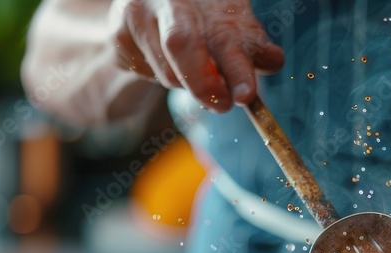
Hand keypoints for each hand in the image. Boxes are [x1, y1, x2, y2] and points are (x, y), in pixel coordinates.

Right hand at [110, 0, 283, 110]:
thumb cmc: (206, 13)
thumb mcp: (234, 19)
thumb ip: (253, 42)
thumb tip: (273, 60)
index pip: (221, 35)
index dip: (236, 69)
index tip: (246, 97)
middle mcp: (166, 0)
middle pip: (180, 47)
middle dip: (203, 84)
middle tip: (222, 104)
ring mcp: (135, 16)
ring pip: (166, 72)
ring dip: (187, 83)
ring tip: (194, 68)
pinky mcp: (117, 36)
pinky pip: (146, 75)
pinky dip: (163, 77)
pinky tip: (167, 59)